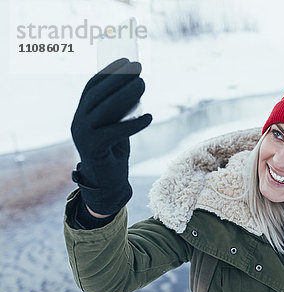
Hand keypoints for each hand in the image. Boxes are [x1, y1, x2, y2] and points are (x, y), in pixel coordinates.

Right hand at [71, 58, 151, 214]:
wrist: (106, 184)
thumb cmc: (113, 153)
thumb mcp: (116, 127)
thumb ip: (120, 110)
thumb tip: (135, 87)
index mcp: (82, 114)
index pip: (92, 86)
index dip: (108, 71)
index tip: (126, 59)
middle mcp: (78, 122)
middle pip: (99, 94)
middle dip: (120, 78)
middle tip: (139, 68)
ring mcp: (83, 135)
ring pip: (106, 109)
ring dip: (127, 94)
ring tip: (143, 84)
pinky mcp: (94, 148)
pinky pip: (116, 131)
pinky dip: (134, 123)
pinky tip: (149, 117)